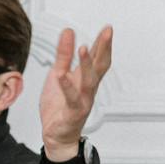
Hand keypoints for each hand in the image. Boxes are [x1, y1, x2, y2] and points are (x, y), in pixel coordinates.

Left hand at [40, 24, 112, 160]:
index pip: (98, 58)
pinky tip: (61, 75)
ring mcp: (83, 100)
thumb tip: (69, 32)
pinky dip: (66, 86)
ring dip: (87, 64)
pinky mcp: (72, 112)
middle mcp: (88, 88)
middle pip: (100, 66)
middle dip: (104, 48)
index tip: (107, 28)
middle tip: (108, 32)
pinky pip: (71, 98)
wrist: (56, 135)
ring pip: (88, 80)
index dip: (103, 43)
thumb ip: (63, 55)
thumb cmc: (59, 106)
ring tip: (83, 48)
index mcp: (85, 78)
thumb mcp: (58, 75)